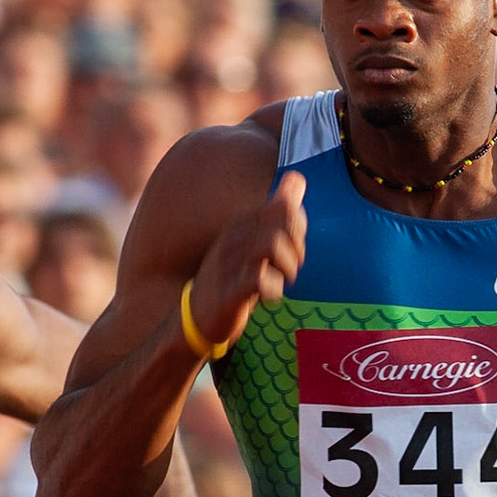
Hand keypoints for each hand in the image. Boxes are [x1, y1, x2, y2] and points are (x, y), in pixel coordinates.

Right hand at [187, 171, 306, 351]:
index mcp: (240, 224)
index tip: (293, 246)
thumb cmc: (232, 277)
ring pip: (273, 245)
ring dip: (289, 266)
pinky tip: (269, 295)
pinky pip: (259, 279)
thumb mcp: (253, 240)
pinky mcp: (228, 292)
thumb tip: (298, 178)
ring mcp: (228, 264)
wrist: (197, 318)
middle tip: (291, 265)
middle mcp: (233, 238)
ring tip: (283, 279)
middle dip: (297, 246)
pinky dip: (274, 288)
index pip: (284, 207)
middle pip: (283, 223)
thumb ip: (277, 211)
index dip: (298, 226)